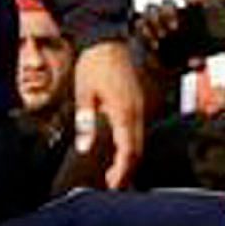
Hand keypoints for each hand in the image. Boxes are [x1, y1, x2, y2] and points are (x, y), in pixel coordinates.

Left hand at [63, 37, 148, 187]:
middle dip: (127, 171)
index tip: (112, 184)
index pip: (129, 150)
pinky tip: (120, 151)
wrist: (106, 40)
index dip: (122, 170)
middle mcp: (137, 111)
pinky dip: (130, 145)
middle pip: (138, 150)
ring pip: (140, 141)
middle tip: (113, 186)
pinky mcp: (138, 102)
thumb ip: (85, 121)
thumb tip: (85, 147)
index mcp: (124, 111)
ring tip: (115, 174)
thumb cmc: (93, 65)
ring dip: (129, 159)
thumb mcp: (83, 94)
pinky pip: (138, 130)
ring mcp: (140, 106)